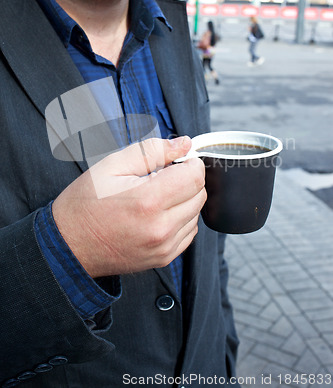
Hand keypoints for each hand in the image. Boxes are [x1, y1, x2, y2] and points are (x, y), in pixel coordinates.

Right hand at [52, 136, 206, 276]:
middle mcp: (161, 227)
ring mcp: (164, 246)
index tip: (178, 160)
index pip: (196, 176)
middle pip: (200, 194)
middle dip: (187, 179)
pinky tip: (158, 213)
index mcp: (149, 200)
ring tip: (156, 196)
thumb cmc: (85, 204)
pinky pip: (189, 232)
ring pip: (196, 214)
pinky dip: (180, 219)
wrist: (69, 245)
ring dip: (184, 200)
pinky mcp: (164, 258)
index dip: (190, 162)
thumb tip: (184, 143)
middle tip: (162, 176)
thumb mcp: (112, 165)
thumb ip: (152, 151)